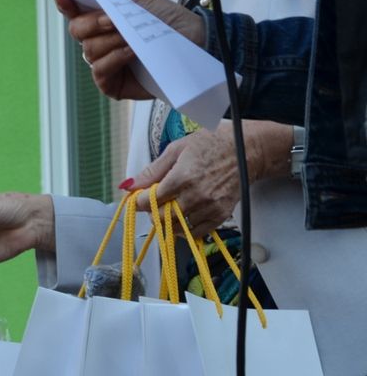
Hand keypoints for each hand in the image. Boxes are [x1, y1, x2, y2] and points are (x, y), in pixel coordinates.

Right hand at [56, 0, 204, 101]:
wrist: (192, 42)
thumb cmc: (167, 21)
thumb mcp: (137, 0)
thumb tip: (84, 2)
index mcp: (102, 19)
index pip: (76, 12)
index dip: (66, 5)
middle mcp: (99, 40)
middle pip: (76, 31)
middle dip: (92, 23)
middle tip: (112, 21)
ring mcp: (104, 62)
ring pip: (89, 50)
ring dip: (111, 41)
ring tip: (132, 39)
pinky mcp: (111, 83)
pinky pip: (99, 70)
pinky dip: (114, 59)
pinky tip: (131, 53)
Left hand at [124, 122, 291, 238]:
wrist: (248, 149)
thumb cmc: (211, 143)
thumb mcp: (177, 149)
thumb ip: (152, 170)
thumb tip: (128, 186)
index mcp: (182, 177)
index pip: (149, 201)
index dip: (139, 202)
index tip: (138, 198)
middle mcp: (196, 196)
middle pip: (161, 217)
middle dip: (152, 212)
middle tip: (154, 202)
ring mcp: (210, 207)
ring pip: (177, 227)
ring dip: (167, 221)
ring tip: (170, 207)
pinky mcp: (221, 215)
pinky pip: (196, 233)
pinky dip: (185, 229)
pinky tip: (182, 218)